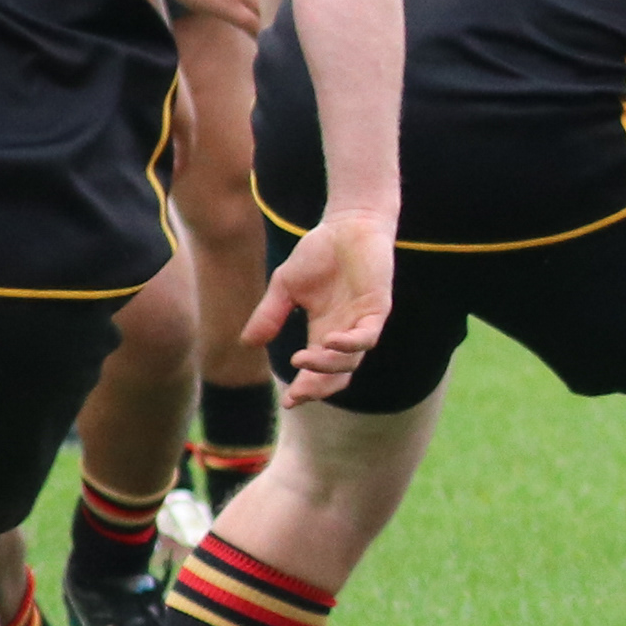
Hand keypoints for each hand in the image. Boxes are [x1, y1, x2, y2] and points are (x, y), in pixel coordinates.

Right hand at [250, 208, 397, 405]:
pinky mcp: (378, 308)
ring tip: (303, 360)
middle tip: (298, 395)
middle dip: (318, 388)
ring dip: (328, 365)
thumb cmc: (319, 253)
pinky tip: (330, 341)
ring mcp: (362, 322)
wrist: (348, 223)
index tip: (287, 402)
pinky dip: (350, 343)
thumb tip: (248, 343)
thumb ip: (270, 314)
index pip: (316, 371)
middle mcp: (344, 333)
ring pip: (351, 359)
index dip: (305, 388)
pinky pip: (368, 336)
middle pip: (336, 375)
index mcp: (323, 332)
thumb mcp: (285, 286)